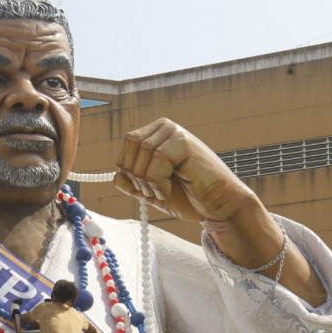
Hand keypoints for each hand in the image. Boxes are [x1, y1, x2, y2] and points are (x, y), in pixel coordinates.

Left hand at [113, 118, 255, 222]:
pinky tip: (169, 189)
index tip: (143, 187)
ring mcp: (176, 132)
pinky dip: (157, 180)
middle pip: (131, 144)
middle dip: (135, 174)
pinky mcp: (185, 142)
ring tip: (162, 191)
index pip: (128, 143)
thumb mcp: (151, 191)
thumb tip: (116, 176)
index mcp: (156, 134)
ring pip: (143, 152)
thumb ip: (132, 183)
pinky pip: (158, 158)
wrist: (215, 205)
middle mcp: (165, 127)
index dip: (128, 169)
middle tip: (151, 191)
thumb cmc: (187, 197)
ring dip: (147, 180)